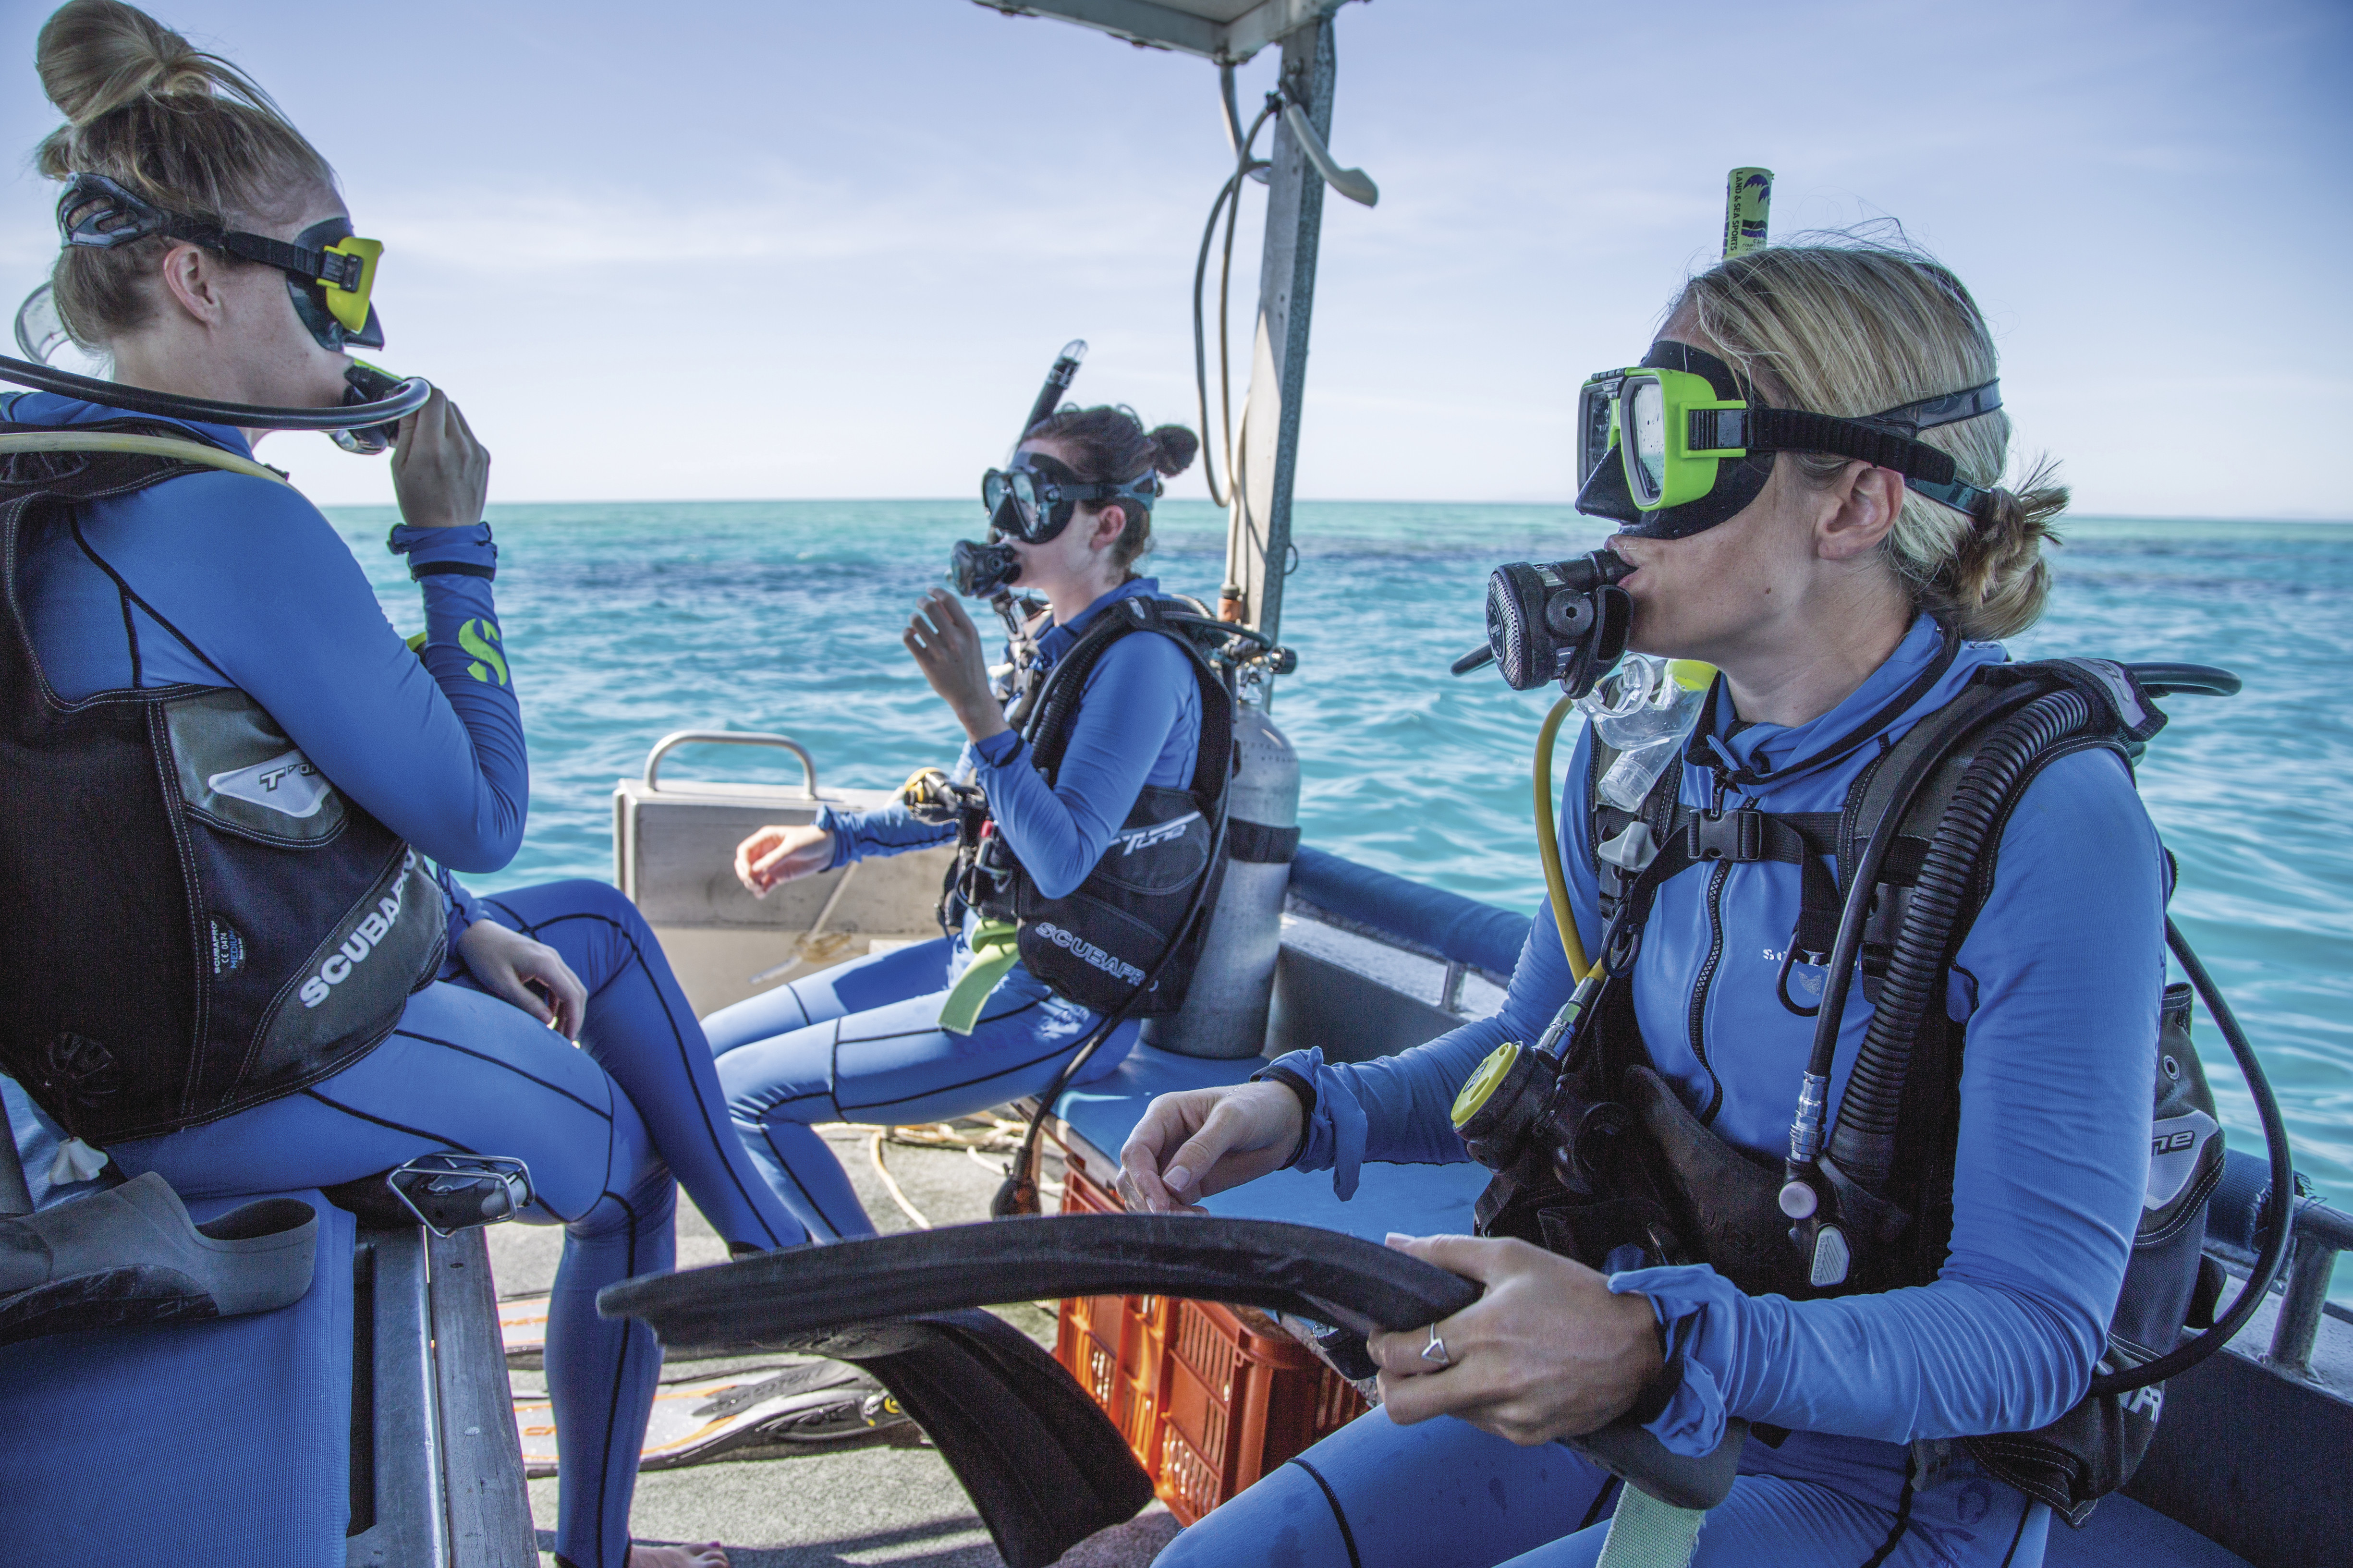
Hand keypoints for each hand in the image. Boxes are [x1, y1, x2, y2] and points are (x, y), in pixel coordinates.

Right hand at [389, 387, 490, 528]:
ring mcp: (476, 450)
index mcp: (434, 447)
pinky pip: (467, 433)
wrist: (449, 532)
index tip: (408, 392)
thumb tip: (408, 399)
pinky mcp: (485, 456)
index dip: (419, 389)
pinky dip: (454, 433)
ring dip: (441, 417)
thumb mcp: (400, 466)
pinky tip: (443, 452)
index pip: (433, 397)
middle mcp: (459, 445)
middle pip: (445, 402)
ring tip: (428, 434)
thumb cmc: (418, 502)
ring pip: (457, 415)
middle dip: (428, 402)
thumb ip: (406, 429)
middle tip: (414, 413)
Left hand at [457, 918, 586, 1039]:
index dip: (574, 1018)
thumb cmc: (485, 957)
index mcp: (545, 963)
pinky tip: (549, 1014)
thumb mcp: (502, 983)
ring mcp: (550, 957)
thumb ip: (526, 1002)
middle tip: (567, 1039)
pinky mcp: (544, 959)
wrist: (475, 933)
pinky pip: (560, 981)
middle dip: (575, 1016)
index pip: (571, 994)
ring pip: (571, 986)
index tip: (569, 1039)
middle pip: (577, 990)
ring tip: (559, 1030)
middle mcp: (553, 958)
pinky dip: (559, 1000)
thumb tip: (548, 1021)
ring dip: (568, 1009)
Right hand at [735, 824, 833, 896]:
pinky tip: (762, 894)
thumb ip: (774, 859)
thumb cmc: (809, 841)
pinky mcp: (778, 876)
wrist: (827, 849)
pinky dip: (760, 891)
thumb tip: (754, 871)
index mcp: (765, 839)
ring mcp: (771, 865)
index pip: (744, 850)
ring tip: (759, 888)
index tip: (749, 873)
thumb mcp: (792, 847)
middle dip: (745, 875)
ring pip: (752, 876)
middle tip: (753, 883)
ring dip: (751, 884)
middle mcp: (765, 852)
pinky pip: (764, 885)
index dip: (742, 862)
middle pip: (744, 865)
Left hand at [904, 590, 1008, 744]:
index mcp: (969, 631)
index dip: (936, 591)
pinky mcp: (927, 664)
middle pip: (930, 607)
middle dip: (921, 601)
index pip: (949, 600)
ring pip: (916, 621)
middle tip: (920, 604)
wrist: (971, 696)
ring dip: (913, 617)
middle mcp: (955, 640)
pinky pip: (909, 639)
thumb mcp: (971, 641)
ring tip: (915, 621)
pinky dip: (907, 632)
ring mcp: (941, 652)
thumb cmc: (970, 664)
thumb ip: (957, 622)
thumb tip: (938, 600)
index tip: (929, 590)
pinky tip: (911, 634)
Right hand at [1116, 1081, 1303, 1212]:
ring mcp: (1173, 1163)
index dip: (1142, 1179)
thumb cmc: (1257, 1108)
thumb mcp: (1232, 1121)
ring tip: (1194, 1217)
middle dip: (1149, 1199)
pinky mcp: (1188, 1184)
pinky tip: (1201, 1217)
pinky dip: (1176, 1215)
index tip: (1161, 1204)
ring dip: (1162, 1211)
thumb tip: (1171, 1183)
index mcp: (1164, 1115)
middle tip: (1178, 1217)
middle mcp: (1162, 1139)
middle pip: (1133, 1176)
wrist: (1284, 1124)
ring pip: (1146, 1194)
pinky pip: (1169, 1204)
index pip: (1136, 1150)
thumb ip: (1202, 1150)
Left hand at [1366, 1234, 1661, 1445]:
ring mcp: (1510, 1415)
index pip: (1400, 1354)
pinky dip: (1477, 1401)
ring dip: (1440, 1389)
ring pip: (1443, 1414)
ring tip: (1464, 1358)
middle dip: (1388, 1385)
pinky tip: (1500, 1374)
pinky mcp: (1528, 1435)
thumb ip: (1446, 1251)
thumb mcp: (1511, 1256)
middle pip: (1403, 1406)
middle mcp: (1491, 1381)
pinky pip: (1481, 1423)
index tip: (1384, 1333)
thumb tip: (1393, 1243)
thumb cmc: (1576, 1294)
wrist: (1641, 1346)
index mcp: (1483, 1333)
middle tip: (1399, 1362)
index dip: (1380, 1344)